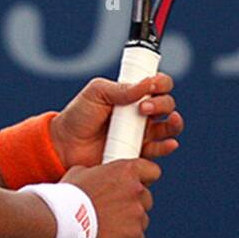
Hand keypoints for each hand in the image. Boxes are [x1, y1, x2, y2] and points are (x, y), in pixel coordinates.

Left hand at [49, 73, 182, 168]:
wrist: (64, 145)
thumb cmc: (78, 116)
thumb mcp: (95, 93)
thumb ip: (120, 88)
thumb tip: (146, 83)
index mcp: (132, 95)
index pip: (158, 85)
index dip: (161, 83)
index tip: (151, 85)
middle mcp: (140, 114)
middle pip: (167, 105)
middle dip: (162, 103)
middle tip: (142, 108)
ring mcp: (141, 134)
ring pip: (170, 128)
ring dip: (174, 124)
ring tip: (168, 121)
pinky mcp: (138, 154)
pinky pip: (160, 151)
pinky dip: (167, 147)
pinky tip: (168, 143)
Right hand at [63, 158, 161, 237]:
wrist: (63, 220)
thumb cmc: (69, 194)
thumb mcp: (82, 172)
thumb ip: (99, 173)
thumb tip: (99, 176)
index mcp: (126, 171)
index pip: (152, 171)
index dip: (145, 177)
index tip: (136, 183)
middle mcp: (137, 191)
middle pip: (146, 198)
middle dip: (133, 203)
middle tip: (113, 208)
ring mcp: (137, 214)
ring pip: (141, 219)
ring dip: (129, 222)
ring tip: (108, 224)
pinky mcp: (134, 235)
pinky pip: (136, 237)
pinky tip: (110, 236)